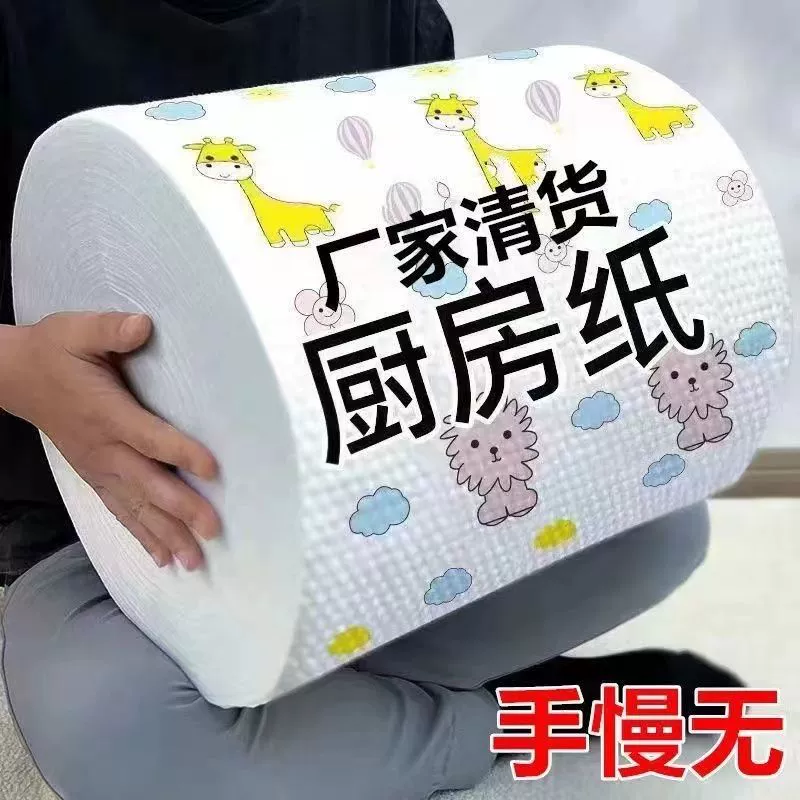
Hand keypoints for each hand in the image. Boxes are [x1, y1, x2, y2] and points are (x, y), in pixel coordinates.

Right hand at [2, 312, 219, 569]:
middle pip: (147, 483)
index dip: (180, 452)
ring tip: (193, 562)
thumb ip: (111, 330)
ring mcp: (98, 468)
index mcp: (106, 413)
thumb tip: (143, 325)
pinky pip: (119, 511)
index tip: (212, 469)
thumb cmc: (55, 351)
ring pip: (135, 507)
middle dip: (180, 509)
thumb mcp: (78, 330)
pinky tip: (162, 558)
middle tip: (212, 531)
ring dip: (165, 535)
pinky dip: (141, 535)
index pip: (149, 436)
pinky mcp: (94, 476)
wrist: (15, 376)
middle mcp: (104, 448)